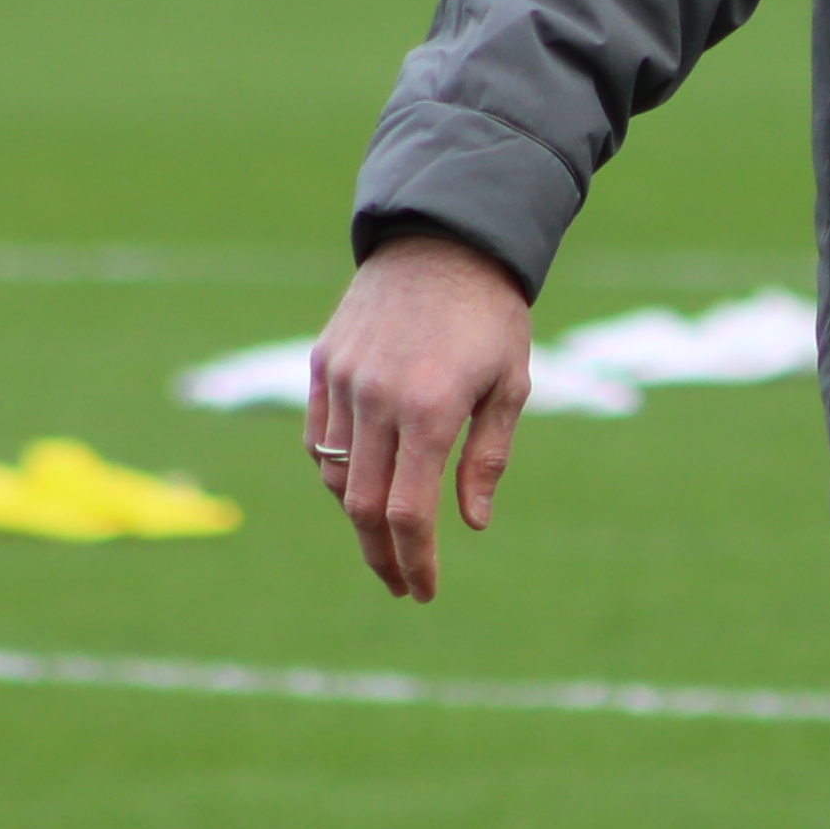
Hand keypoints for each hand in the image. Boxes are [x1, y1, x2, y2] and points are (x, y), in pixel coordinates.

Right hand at [306, 233, 534, 600]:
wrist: (443, 238)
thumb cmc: (491, 316)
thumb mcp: (512, 385)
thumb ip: (487, 457)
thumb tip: (470, 523)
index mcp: (431, 409)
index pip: (408, 511)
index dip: (414, 560)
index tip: (422, 590)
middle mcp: (378, 398)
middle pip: (361, 505)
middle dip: (380, 555)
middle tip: (399, 584)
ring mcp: (343, 379)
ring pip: (334, 474)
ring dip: (357, 516)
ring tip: (385, 538)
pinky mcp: (323, 363)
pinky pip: (317, 436)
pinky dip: (334, 470)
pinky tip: (360, 485)